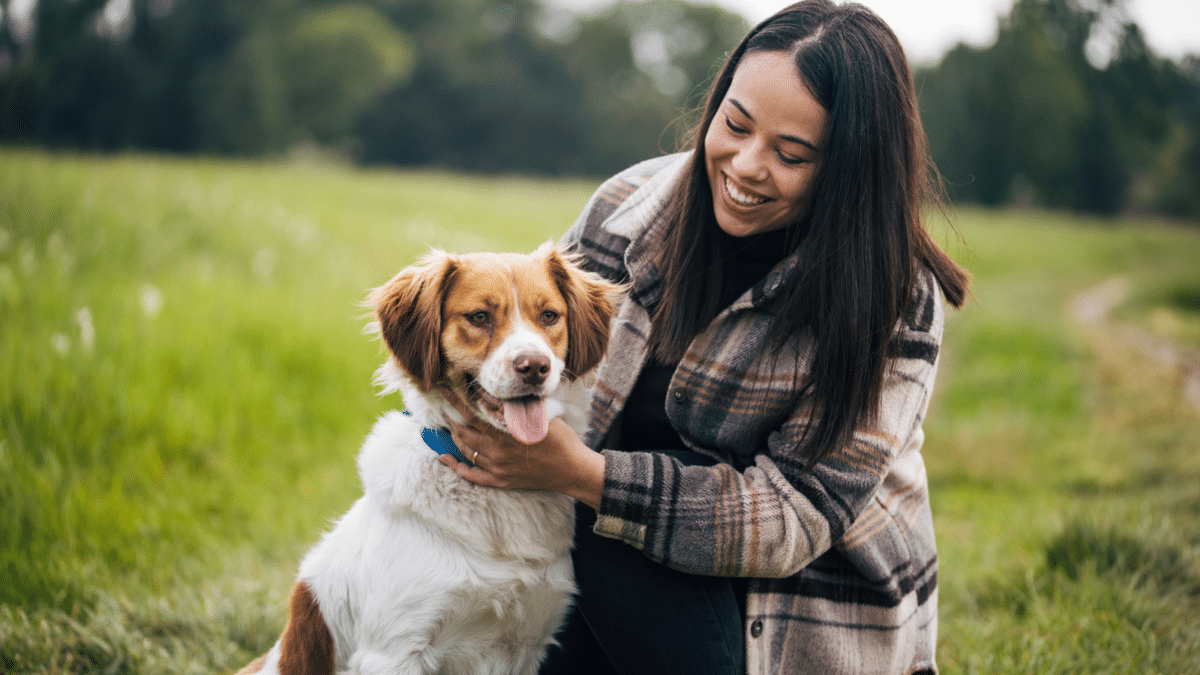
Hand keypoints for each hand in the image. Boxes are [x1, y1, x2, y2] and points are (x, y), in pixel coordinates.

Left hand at [436, 388, 605, 509]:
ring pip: (467, 450)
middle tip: (442, 405)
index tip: (445, 389)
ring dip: (454, 436)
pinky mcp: (501, 481)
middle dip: (450, 417)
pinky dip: (457, 467)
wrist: (572, 470)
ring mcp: (499, 468)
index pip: (473, 413)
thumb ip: (517, 405)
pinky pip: (473, 476)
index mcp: (508, 432)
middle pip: (465, 432)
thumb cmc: (561, 439)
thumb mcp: (541, 415)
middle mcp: (499, 451)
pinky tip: (444, 458)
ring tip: (447, 423)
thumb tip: (496, 392)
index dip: (456, 401)